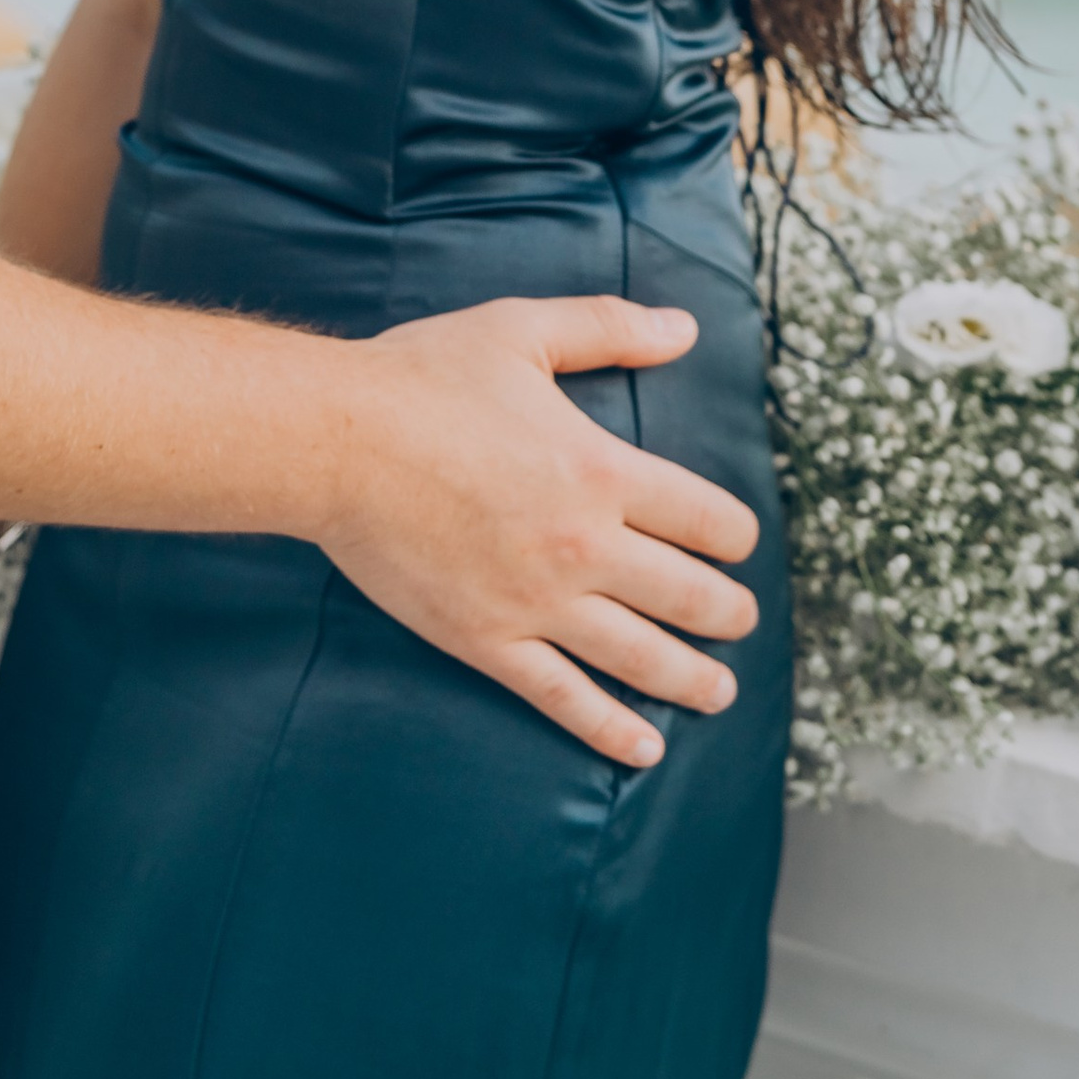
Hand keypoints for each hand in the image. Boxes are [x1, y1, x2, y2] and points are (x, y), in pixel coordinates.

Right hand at [323, 295, 761, 765]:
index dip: (736, 534)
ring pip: (640, 656)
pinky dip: (609, 729)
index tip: (740, 543)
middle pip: (687, 594)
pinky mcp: (488, 640)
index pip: (705, 518)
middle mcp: (583, 545)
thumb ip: (609, 327)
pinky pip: (563, 697)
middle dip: (727, 612)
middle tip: (742, 620)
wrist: (336, 441)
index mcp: (600, 470)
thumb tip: (685, 327)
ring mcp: (536, 601)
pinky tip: (644, 750)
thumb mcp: (522, 330)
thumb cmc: (424, 378)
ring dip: (692, 678)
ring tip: (721, 691)